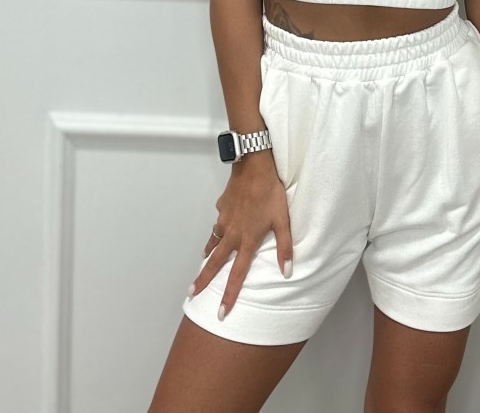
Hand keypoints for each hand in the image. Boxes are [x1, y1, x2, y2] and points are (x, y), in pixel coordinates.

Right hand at [187, 152, 292, 318]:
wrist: (254, 166)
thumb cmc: (271, 193)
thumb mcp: (283, 220)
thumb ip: (285, 247)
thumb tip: (287, 272)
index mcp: (247, 240)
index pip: (237, 275)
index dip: (229, 295)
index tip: (221, 312)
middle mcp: (232, 234)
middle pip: (215, 263)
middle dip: (203, 280)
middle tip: (192, 294)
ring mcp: (224, 220)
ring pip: (214, 242)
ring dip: (208, 255)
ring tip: (204, 263)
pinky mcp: (221, 207)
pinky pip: (218, 224)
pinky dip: (216, 231)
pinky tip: (220, 229)